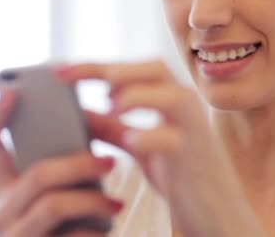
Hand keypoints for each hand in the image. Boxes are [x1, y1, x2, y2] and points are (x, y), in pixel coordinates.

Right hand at [0, 89, 127, 236]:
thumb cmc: (74, 228)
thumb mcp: (66, 194)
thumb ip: (67, 166)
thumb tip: (90, 120)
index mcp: (6, 187)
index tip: (13, 91)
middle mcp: (2, 210)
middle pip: (38, 174)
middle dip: (78, 164)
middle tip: (110, 162)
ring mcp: (15, 235)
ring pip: (54, 204)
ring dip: (92, 202)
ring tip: (116, 204)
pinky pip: (71, 236)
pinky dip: (94, 233)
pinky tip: (106, 233)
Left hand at [58, 60, 264, 236]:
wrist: (215, 208)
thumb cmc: (178, 172)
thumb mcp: (140, 144)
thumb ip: (112, 127)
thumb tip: (77, 111)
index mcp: (170, 98)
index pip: (133, 70)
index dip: (96, 66)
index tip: (59, 71)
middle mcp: (186, 106)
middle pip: (155, 69)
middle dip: (111, 70)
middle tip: (71, 79)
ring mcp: (193, 130)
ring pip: (172, 97)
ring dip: (135, 96)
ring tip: (109, 109)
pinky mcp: (193, 158)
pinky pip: (174, 140)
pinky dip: (149, 136)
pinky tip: (129, 141)